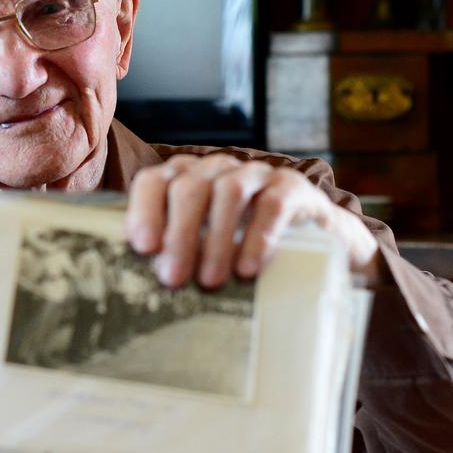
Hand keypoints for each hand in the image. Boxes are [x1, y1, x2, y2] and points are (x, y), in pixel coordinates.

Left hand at [125, 154, 381, 287]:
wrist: (317, 246)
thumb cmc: (243, 251)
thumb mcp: (204, 251)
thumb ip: (173, 255)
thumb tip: (134, 283)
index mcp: (187, 178)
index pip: (155, 181)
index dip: (144, 211)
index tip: (143, 248)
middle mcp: (218, 169)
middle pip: (189, 187)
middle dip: (179, 234)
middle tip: (173, 278)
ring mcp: (257, 174)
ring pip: (228, 192)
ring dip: (216, 239)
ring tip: (211, 281)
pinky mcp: (293, 188)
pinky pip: (272, 204)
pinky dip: (257, 237)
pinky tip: (248, 269)